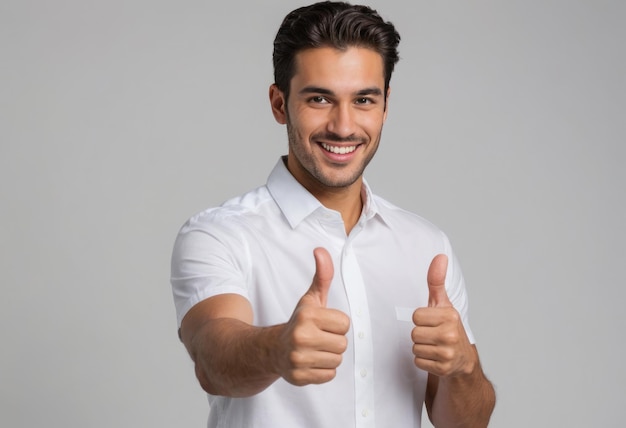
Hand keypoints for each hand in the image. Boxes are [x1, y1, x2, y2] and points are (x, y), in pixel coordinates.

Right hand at [277, 247, 349, 385]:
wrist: (272, 349)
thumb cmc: (299, 322)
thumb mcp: (311, 298)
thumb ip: (322, 275)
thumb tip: (320, 250)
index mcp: (307, 316)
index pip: (345, 324)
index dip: (336, 324)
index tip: (323, 323)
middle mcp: (301, 337)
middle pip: (343, 344)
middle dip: (334, 341)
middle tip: (318, 338)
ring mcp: (298, 358)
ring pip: (337, 361)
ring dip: (329, 356)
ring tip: (314, 350)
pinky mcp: (298, 377)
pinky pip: (329, 376)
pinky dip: (323, 371)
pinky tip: (310, 362)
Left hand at [411, 254, 475, 376]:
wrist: (463, 359)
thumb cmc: (448, 327)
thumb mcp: (443, 303)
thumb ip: (437, 281)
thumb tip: (440, 256)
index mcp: (450, 315)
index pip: (415, 316)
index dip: (421, 319)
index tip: (432, 321)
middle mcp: (451, 334)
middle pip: (414, 332)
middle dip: (420, 334)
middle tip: (433, 335)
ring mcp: (448, 353)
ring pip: (414, 347)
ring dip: (421, 347)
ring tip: (434, 345)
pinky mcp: (443, 368)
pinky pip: (418, 361)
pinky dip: (423, 360)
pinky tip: (435, 357)